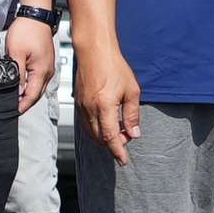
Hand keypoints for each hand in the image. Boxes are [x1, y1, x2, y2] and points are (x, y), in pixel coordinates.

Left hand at [8, 13, 57, 110]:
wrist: (35, 15)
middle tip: (12, 109)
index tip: (14, 112)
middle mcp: (48, 71)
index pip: (32, 95)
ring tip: (15, 100)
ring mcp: (48, 67)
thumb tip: (16, 91)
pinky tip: (21, 86)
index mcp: (41, 71)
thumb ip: (16, 75)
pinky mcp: (45, 62)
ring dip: (28, 94)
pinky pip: (38, 79)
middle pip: (37, 94)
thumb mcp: (15, 54)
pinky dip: (31, 85)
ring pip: (38, 87)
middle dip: (25, 103)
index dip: (23, 106)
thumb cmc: (26, 31)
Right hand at [78, 38, 143, 163]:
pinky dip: (96, 129)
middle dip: (113, 144)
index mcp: (105, 107)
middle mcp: (90, 109)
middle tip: (128, 137)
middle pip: (100, 139)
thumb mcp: (132, 90)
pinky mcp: (79, 103)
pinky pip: (86, 124)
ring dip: (105, 137)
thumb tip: (134, 132)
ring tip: (119, 130)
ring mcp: (82, 107)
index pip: (111, 137)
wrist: (94, 52)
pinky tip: (107, 123)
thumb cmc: (114, 66)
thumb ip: (132, 114)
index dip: (118, 151)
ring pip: (91, 133)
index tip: (123, 160)